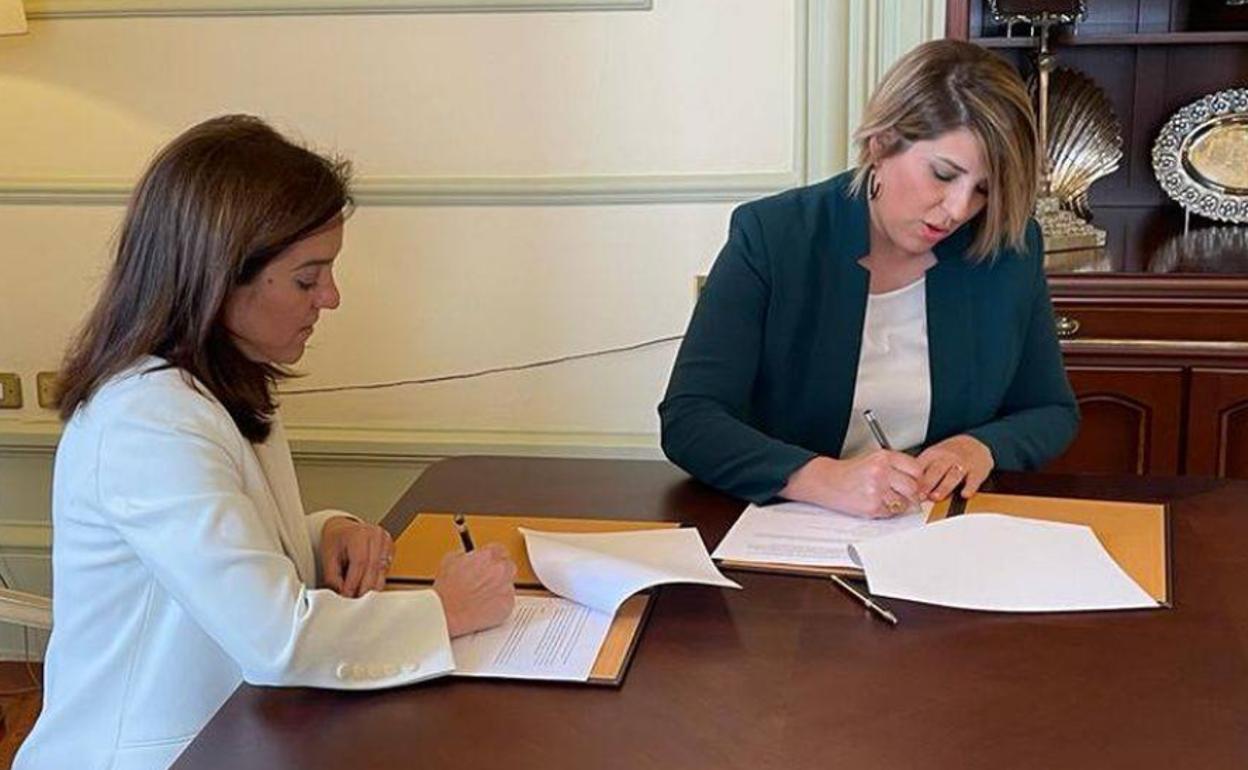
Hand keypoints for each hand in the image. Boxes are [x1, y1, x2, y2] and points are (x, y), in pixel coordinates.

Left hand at [320, 517, 394, 597]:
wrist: (344, 530)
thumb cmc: (336, 540)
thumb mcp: (328, 557)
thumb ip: (333, 578)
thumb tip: (341, 595)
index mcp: (359, 533)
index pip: (360, 562)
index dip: (354, 583)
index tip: (346, 597)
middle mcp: (376, 535)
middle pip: (373, 569)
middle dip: (363, 589)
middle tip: (353, 601)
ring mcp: (386, 542)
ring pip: (382, 573)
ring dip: (370, 588)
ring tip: (358, 595)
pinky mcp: (391, 549)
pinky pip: (386, 572)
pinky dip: (375, 582)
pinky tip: (365, 586)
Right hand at [433, 543, 516, 637]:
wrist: (448, 613)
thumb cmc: (448, 591)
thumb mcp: (450, 561)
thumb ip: (464, 554)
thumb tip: (467, 556)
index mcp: (488, 556)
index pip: (500, 550)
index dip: (493, 557)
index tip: (490, 562)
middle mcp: (501, 570)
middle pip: (508, 566)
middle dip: (499, 571)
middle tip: (486, 579)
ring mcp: (506, 587)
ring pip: (509, 584)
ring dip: (500, 587)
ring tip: (483, 594)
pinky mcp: (508, 604)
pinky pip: (508, 600)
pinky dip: (499, 602)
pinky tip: (485, 605)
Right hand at [781, 451, 923, 518]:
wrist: (826, 481)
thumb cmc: (849, 472)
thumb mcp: (873, 460)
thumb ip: (895, 467)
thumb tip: (918, 482)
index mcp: (883, 457)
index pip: (916, 469)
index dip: (917, 479)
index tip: (915, 483)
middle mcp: (881, 471)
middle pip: (913, 487)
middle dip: (911, 494)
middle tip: (904, 495)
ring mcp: (876, 490)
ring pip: (904, 503)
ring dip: (899, 504)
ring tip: (886, 499)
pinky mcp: (872, 506)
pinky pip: (891, 513)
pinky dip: (887, 511)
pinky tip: (876, 503)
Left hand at [915, 434, 993, 501]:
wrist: (975, 443)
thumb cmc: (950, 453)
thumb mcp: (933, 456)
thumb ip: (922, 470)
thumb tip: (906, 487)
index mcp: (933, 454)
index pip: (921, 466)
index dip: (914, 479)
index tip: (908, 491)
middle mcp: (948, 458)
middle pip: (935, 470)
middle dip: (926, 484)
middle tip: (919, 496)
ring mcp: (963, 464)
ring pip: (952, 476)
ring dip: (943, 487)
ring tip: (935, 497)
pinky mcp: (977, 472)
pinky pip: (973, 480)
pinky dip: (969, 487)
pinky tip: (964, 494)